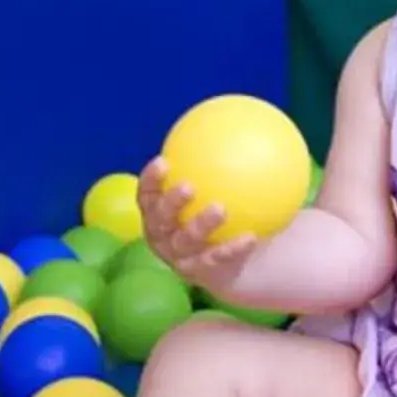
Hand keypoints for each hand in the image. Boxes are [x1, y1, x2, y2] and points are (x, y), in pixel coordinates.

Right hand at [139, 158, 255, 293]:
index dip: (150, 180)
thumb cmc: (223, 212)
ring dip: (200, 226)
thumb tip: (246, 120)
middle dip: (169, 203)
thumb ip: (223, 161)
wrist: (234, 258)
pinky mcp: (202, 277)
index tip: (164, 161)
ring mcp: (180, 260)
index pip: (146, 195)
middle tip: (188, 186)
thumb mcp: (221, 187)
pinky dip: (231, 250)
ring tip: (220, 209)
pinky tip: (250, 237)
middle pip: (159, 220)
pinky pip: (216, 263)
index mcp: (158, 214)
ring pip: (185, 243)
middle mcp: (163, 238)